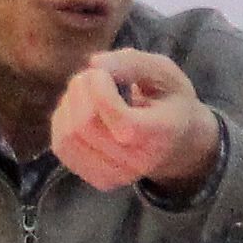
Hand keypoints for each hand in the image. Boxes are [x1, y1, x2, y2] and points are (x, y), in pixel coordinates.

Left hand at [53, 50, 223, 198]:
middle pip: (85, 125)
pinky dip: (63, 121)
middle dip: (80, 90)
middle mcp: (139, 162)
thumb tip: (93, 64)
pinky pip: (62, 148)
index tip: (103, 72)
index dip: (100, 88)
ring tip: (85, 91)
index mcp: (162, 134)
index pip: (119, 119)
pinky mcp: (98, 179)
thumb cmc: (171, 102)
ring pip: (68, 137)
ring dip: (68, 105)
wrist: (180, 145)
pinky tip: (79, 110)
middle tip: (92, 75)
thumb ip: (132, 63)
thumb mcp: (164, 72)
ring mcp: (117, 175)